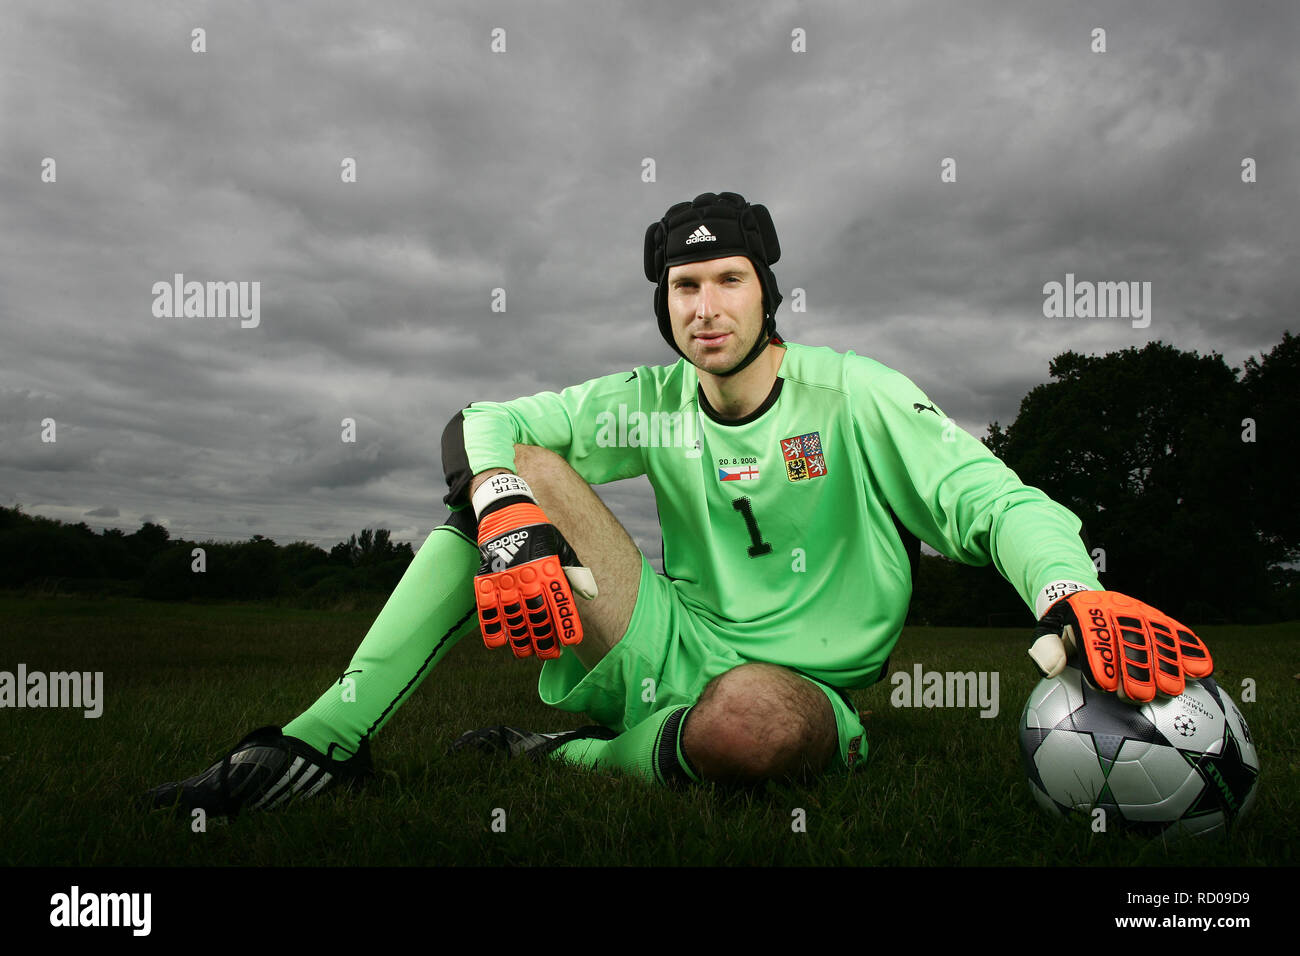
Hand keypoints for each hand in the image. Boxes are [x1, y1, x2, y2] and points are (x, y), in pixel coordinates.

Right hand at [472, 474, 596, 659]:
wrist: (505, 507)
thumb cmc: (537, 529)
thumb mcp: (559, 545)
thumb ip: (573, 571)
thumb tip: (591, 594)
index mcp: (547, 568)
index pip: (559, 602)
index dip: (565, 623)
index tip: (570, 641)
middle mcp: (527, 576)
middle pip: (536, 616)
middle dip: (544, 639)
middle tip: (550, 654)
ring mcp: (505, 579)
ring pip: (513, 617)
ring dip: (521, 639)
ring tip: (527, 654)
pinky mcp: (486, 578)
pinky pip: (487, 608)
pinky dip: (492, 627)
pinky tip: (499, 644)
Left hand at [1027, 590, 1211, 701]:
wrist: (1083, 596)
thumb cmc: (1066, 625)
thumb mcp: (1048, 630)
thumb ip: (1047, 649)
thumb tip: (1050, 670)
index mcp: (1087, 613)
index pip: (1095, 639)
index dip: (1100, 661)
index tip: (1103, 685)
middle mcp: (1117, 611)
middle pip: (1131, 642)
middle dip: (1136, 670)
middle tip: (1139, 695)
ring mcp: (1140, 613)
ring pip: (1158, 638)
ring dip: (1167, 665)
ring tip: (1171, 689)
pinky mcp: (1158, 618)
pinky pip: (1177, 633)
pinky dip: (1190, 650)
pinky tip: (1202, 669)